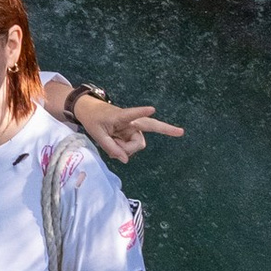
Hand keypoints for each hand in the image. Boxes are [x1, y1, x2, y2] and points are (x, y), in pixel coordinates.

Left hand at [47, 77, 182, 164]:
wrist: (89, 111)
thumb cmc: (93, 119)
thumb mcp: (97, 135)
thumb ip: (111, 148)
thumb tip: (126, 160)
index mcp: (120, 116)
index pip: (132, 114)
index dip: (142, 112)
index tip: (152, 109)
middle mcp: (131, 121)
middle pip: (150, 128)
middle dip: (165, 130)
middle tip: (181, 132)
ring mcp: (132, 128)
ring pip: (139, 144)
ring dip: (127, 149)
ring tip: (112, 143)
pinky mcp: (131, 133)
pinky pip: (132, 147)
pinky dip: (124, 150)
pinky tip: (115, 146)